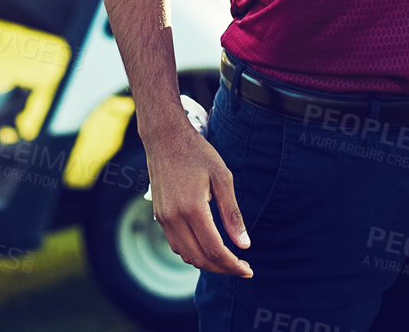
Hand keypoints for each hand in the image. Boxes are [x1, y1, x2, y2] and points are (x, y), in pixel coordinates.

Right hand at [142, 119, 252, 276]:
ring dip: (207, 263)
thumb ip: (232, 213)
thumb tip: (244, 244)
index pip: (214, 250)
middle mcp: (174, 218)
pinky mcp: (160, 216)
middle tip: (241, 268)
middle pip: (199, 259)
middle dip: (222, 268)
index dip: (232, 264)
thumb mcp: (222, 177)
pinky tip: (208, 247)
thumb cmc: (197, 153)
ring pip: (185, 255)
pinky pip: (176, 245)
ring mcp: (163, 218)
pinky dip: (193, 253)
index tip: (248, 270)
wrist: (164, 137)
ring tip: (228, 260)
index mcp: (192, 208)